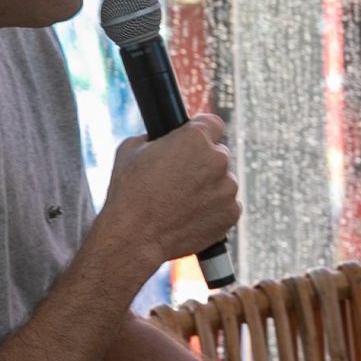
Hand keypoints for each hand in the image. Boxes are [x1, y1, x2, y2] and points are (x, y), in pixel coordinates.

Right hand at [97, 113, 239, 269]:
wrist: (135, 237)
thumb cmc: (129, 193)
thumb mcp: (131, 150)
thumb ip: (155, 138)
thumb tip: (161, 140)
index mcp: (195, 138)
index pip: (213, 124)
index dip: (202, 132)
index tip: (194, 142)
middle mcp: (217, 160)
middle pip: (218, 154)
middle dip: (202, 163)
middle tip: (180, 179)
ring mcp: (227, 189)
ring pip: (223, 182)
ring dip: (209, 187)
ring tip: (182, 202)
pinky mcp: (230, 214)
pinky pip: (226, 206)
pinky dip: (214, 209)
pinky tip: (191, 215)